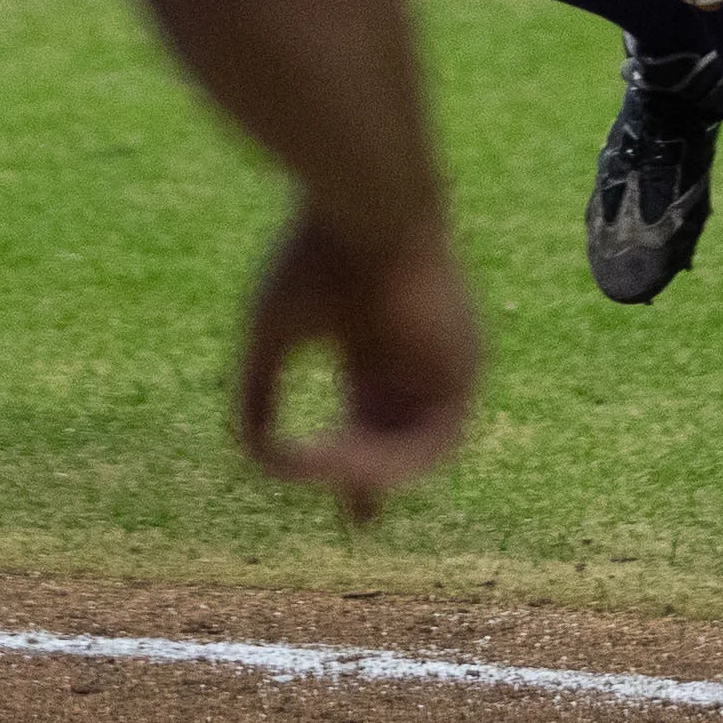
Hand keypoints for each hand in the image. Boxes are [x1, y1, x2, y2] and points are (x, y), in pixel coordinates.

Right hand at [237, 210, 479, 523]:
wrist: (369, 207)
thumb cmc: (315, 259)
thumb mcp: (270, 332)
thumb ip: (258, 397)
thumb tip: (258, 458)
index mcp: (369, 333)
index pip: (367, 412)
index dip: (351, 464)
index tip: (350, 515)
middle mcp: (410, 352)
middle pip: (395, 437)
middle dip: (368, 480)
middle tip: (352, 514)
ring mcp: (440, 361)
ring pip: (413, 445)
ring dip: (368, 473)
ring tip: (322, 466)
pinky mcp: (464, 369)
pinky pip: (435, 441)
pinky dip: (392, 463)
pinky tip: (346, 459)